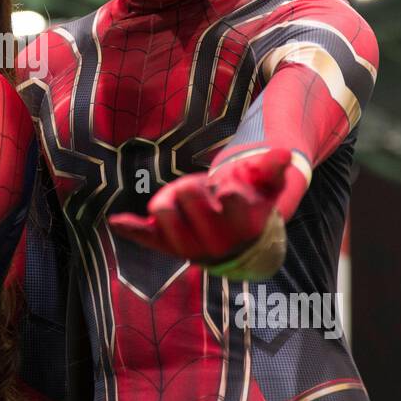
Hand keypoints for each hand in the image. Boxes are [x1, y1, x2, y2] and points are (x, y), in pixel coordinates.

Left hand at [108, 148, 291, 279]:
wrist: (242, 240)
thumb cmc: (254, 203)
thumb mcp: (268, 185)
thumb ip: (274, 167)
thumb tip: (282, 152)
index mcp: (243, 224)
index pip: (230, 197)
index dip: (228, 185)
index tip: (230, 189)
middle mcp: (215, 241)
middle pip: (187, 195)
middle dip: (193, 184)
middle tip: (202, 191)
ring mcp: (189, 247)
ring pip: (162, 213)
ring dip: (169, 197)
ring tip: (183, 199)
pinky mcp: (169, 247)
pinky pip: (146, 237)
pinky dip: (131, 229)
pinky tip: (117, 221)